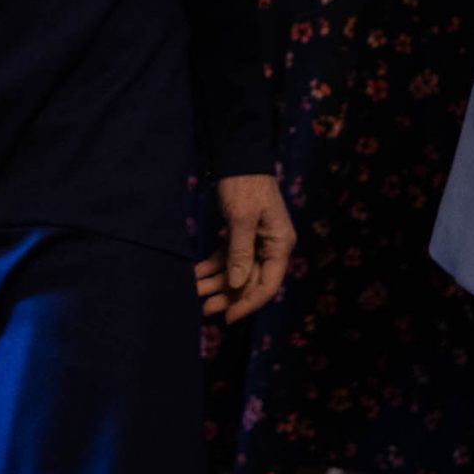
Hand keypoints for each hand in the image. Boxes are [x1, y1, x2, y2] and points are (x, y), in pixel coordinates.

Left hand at [196, 173, 292, 322]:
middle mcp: (270, 247)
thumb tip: (236, 284)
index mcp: (279, 244)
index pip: (267, 284)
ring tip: (194, 292)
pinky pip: (228, 257)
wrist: (239, 157)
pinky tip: (195, 274)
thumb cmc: (245, 186)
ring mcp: (256, 241)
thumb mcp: (242, 218)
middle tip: (203, 307)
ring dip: (216, 282)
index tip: (227, 316)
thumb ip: (240, 253)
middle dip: (227, 295)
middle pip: (250, 280)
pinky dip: (213, 265)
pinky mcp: (241, 235)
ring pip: (236, 270)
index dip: (247, 303)